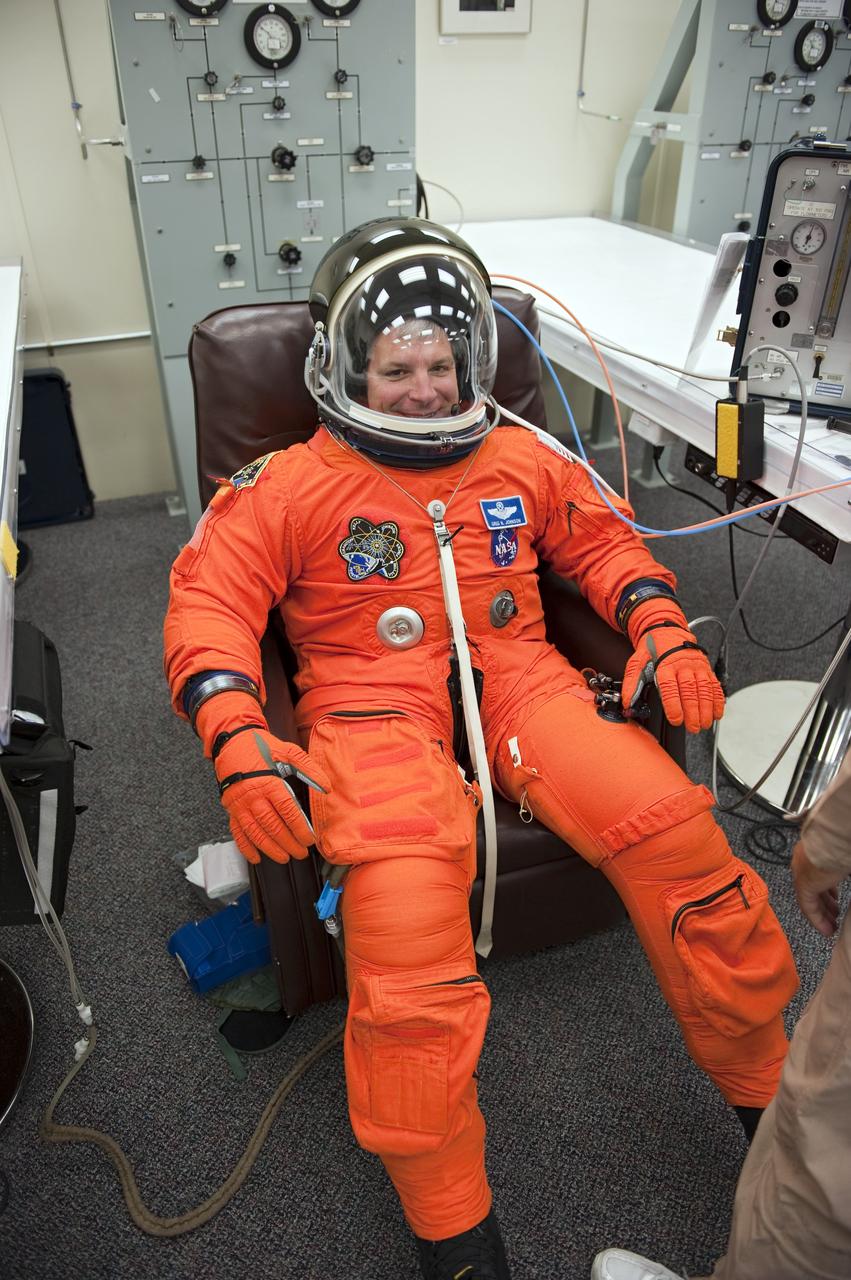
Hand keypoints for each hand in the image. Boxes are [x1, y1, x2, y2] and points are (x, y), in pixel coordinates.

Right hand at [214, 727, 330, 864]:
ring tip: (284, 858)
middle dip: (289, 843)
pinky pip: (237, 832)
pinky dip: (245, 847)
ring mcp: (240, 805)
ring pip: (256, 833)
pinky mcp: (231, 809)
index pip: (288, 811)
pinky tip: (256, 857)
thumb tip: (326, 787)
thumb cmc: (262, 747)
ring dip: (270, 848)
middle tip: (301, 853)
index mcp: (270, 783)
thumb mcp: (289, 752)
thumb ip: (309, 770)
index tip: (310, 839)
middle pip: (273, 826)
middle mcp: (254, 797)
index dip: (300, 828)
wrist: (232, 742)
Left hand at [621, 623, 724, 732]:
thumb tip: (627, 702)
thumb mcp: (637, 661)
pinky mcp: (706, 668)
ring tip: (704, 724)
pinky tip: (717, 714)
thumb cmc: (652, 648)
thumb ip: (632, 682)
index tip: (675, 720)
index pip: (670, 688)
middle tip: (692, 727)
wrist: (667, 630)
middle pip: (690, 691)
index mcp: (665, 665)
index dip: (674, 706)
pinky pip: (714, 685)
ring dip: (706, 709)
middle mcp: (683, 665)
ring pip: (704, 689)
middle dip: (693, 712)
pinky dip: (717, 700)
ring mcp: (697, 667)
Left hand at [792, 839, 840, 936]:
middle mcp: (803, 862)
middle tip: (835, 916)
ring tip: (832, 927)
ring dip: (822, 915)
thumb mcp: (844, 860)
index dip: (828, 891)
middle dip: (826, 904)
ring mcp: (801, 872)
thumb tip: (846, 872)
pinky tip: (827, 930)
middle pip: (814, 889)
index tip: (836, 901)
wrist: (836, 836)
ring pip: (810, 899)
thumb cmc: (844, 842)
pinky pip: (808, 907)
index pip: (818, 876)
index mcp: (812, 853)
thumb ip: (843, 870)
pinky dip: (817, 920)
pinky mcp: (803, 884)